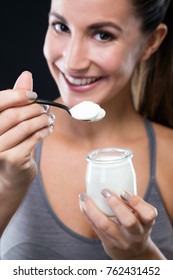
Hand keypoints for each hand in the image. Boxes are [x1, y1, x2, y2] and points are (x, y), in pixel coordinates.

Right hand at [0, 71, 53, 190]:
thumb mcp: (10, 122)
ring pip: (25, 127)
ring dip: (42, 120)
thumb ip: (16, 101)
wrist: (11, 175)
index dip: (17, 95)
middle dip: (34, 109)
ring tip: (49, 119)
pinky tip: (48, 130)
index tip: (33, 96)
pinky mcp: (12, 159)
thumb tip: (26, 75)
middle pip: (14, 114)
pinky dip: (44, 132)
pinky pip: (33, 139)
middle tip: (45, 109)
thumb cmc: (10, 146)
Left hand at [79, 189, 164, 258]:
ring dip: (93, 209)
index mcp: (146, 223)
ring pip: (106, 225)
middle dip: (116, 204)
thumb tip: (111, 174)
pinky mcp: (107, 242)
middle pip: (128, 221)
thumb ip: (131, 202)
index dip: (137, 202)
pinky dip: (87, 213)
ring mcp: (121, 240)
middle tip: (105, 191)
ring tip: (85, 196)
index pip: (148, 213)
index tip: (124, 192)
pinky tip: (83, 203)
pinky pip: (95, 227)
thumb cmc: (136, 225)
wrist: (132, 252)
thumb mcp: (141, 216)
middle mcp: (136, 233)